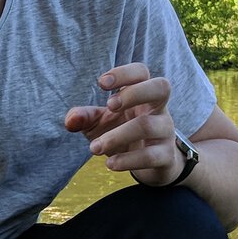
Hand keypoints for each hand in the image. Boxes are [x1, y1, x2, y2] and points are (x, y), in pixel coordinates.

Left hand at [64, 62, 183, 184]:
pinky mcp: (166, 156)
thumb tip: (71, 120)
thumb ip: (84, 118)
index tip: (101, 83)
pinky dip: (128, 160)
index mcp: (143, 95)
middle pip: (161, 87)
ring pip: (148, 126)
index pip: (141, 72)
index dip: (124, 73)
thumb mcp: (99, 123)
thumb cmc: (122, 133)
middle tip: (110, 105)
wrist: (149, 166)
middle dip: (134, 93)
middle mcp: (158, 109)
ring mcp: (165, 132)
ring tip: (94, 148)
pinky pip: (151, 156)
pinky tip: (110, 163)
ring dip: (117, 136)